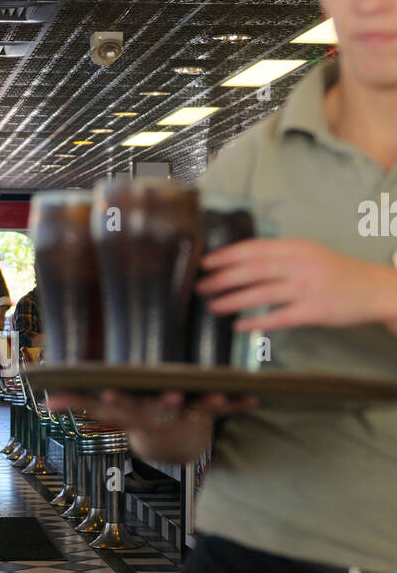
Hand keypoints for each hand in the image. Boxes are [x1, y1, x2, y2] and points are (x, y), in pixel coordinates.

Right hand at [45, 388, 256, 429]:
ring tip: (220, 398)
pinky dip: (238, 404)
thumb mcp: (106, 410)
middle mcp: (157, 415)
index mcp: (131, 411)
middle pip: (159, 410)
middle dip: (166, 403)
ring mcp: (182, 416)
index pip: (118, 406)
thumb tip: (44, 400)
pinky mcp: (206, 413)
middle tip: (173, 396)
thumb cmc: (135, 413)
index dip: (114, 398)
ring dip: (207, 405)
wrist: (172, 441)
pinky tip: (253, 395)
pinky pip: (224, 408)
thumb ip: (79, 402)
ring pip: (195, 411)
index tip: (110, 389)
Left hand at [198, 238, 396, 332]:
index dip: (226, 255)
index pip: (254, 248)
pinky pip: (279, 317)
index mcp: (295, 247)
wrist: (371, 289)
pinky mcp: (314, 311)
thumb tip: (238, 262)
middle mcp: (300, 264)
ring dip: (233, 300)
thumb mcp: (307, 253)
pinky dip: (256, 321)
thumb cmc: (333, 272)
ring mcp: (307, 288)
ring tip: (213, 306)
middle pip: (253, 269)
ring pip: (262, 293)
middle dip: (222, 278)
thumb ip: (278, 256)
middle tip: (201, 286)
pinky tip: (239, 325)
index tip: (205, 263)